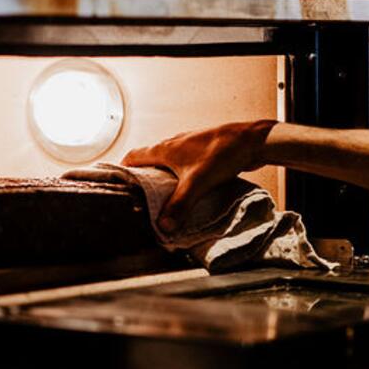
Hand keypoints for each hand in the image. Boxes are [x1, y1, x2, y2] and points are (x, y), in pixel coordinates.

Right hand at [122, 120, 277, 230]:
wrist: (252, 141)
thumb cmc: (222, 154)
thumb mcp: (197, 183)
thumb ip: (179, 205)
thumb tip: (163, 227)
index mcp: (165, 148)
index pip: (133, 156)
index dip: (122, 169)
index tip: (116, 184)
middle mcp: (173, 144)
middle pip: (148, 160)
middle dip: (142, 178)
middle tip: (138, 198)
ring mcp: (188, 146)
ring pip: (167, 162)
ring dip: (161, 177)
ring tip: (161, 198)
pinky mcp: (202, 152)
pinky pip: (183, 164)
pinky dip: (178, 176)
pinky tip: (187, 190)